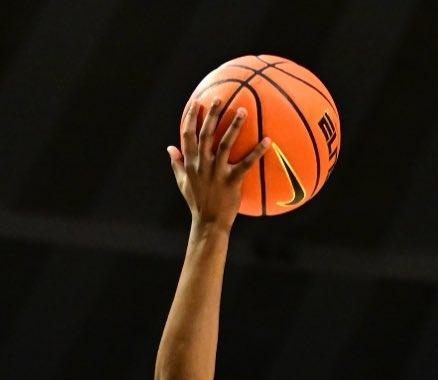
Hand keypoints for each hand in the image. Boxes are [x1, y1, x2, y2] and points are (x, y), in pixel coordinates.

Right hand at [169, 101, 268, 228]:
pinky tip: (267, 140)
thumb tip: (169, 148)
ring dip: (234, 126)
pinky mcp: (231, 181)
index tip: (195, 102)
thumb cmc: (197, 202)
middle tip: (219, 99)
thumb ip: (176, 164)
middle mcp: (202, 165)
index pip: (187, 135)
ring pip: (225, 144)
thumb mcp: (182, 183)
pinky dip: (257, 152)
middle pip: (205, 134)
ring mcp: (216, 173)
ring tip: (243, 110)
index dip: (190, 117)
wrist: (208, 223)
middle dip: (211, 114)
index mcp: (190, 163)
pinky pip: (246, 164)